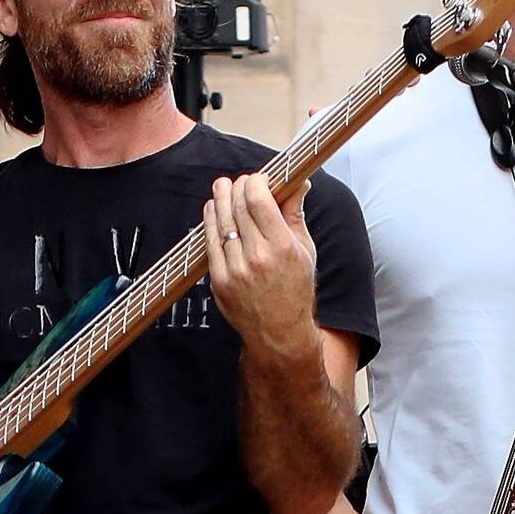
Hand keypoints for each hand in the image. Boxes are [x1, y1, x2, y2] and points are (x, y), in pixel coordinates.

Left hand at [204, 171, 318, 358]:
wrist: (279, 333)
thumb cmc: (296, 290)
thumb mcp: (305, 251)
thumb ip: (295, 214)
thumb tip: (298, 182)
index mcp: (282, 247)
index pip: (258, 198)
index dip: (254, 182)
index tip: (258, 179)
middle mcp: (257, 257)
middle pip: (237, 205)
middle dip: (237, 186)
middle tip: (240, 182)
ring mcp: (234, 269)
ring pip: (220, 220)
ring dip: (220, 198)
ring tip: (222, 187)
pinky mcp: (218, 280)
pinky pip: (209, 241)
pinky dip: (210, 220)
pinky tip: (213, 210)